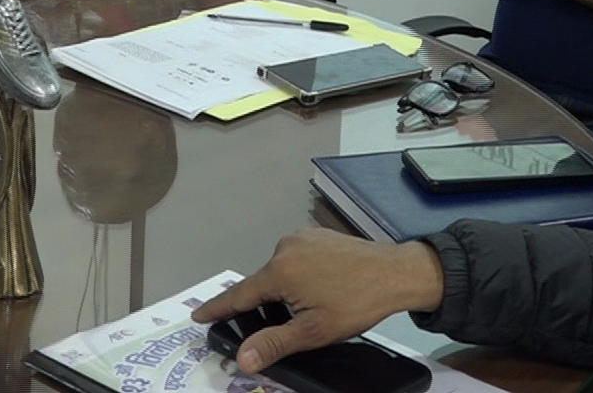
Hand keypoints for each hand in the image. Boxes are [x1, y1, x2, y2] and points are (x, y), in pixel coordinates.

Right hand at [190, 228, 445, 372]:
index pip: (239, 295)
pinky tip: (314, 289)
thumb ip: (274, 343)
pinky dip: (296, 274)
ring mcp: (302, 236)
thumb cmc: (354, 304)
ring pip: (280, 270)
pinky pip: (296, 257)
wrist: (396, 273)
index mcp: (279, 270)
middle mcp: (284, 247)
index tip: (196, 315)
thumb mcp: (313, 332)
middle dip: (261, 304)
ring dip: (282, 289)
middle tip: (271, 325)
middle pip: (262, 282)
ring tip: (304, 309)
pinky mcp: (317, 233)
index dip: (218, 308)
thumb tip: (241, 359)